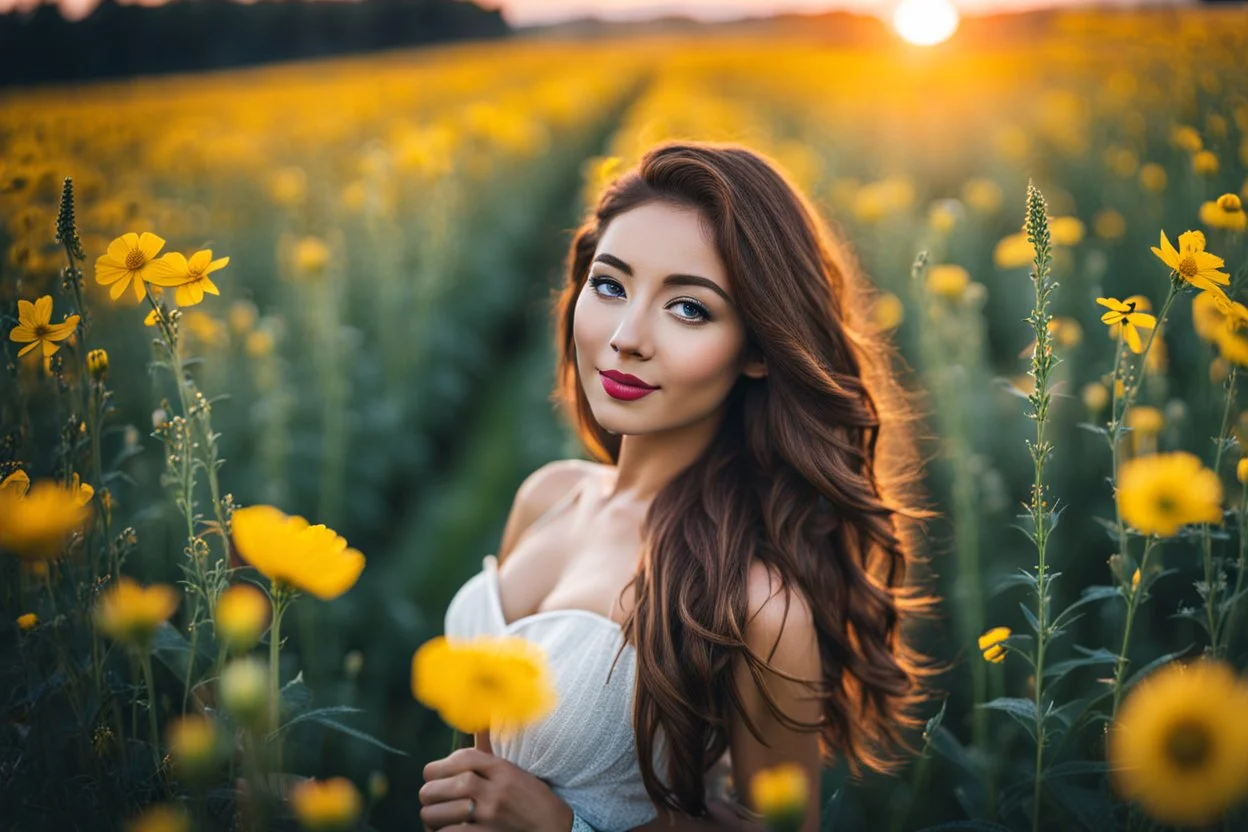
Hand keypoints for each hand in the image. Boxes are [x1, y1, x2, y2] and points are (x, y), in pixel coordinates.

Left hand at [420, 747, 573, 831]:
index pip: (459, 759)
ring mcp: (489, 816)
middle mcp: (494, 790)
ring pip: (437, 812)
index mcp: (501, 768)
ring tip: (435, 816)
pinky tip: (446, 829)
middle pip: (441, 785)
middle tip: (431, 798)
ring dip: (431, 815)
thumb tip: (478, 720)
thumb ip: (489, 747)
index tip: (434, 775)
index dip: (438, 767)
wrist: (553, 828)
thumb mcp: (512, 769)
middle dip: (429, 792)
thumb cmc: (530, 797)